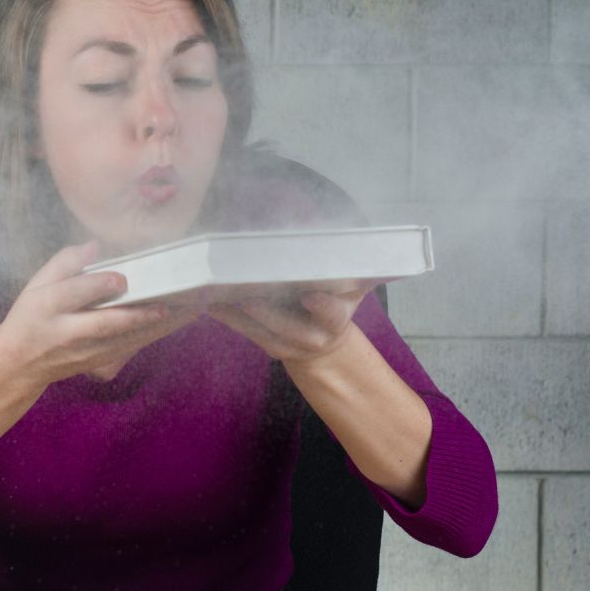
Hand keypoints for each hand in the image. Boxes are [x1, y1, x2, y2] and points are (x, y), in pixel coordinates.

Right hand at [0, 240, 200, 386]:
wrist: (20, 364)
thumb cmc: (30, 316)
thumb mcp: (36, 285)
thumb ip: (64, 263)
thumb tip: (95, 245)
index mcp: (47, 306)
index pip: (75, 294)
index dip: (99, 285)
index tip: (123, 278)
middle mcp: (67, 332)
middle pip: (105, 322)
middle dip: (139, 313)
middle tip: (171, 299)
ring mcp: (85, 351)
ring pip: (126, 339)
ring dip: (158, 325)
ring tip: (189, 308)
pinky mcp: (99, 362)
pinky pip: (130, 347)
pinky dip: (154, 334)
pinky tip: (177, 321)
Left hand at [205, 282, 373, 371]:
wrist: (324, 346)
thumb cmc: (337, 300)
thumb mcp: (354, 287)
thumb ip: (361, 269)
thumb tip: (381, 244)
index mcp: (338, 317)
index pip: (333, 313)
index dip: (323, 306)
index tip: (309, 295)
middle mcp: (314, 336)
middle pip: (288, 326)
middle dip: (265, 308)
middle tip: (243, 287)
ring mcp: (288, 345)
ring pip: (261, 331)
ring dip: (237, 312)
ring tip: (215, 290)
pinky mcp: (267, 346)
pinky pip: (245, 332)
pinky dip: (227, 316)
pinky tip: (208, 299)